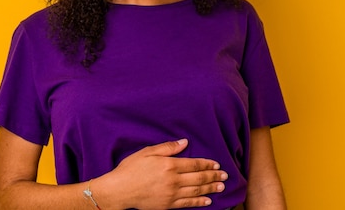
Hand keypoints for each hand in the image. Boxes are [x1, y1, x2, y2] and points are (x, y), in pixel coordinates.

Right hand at [100, 139, 227, 208]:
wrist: (119, 190)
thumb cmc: (131, 169)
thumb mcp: (148, 152)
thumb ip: (168, 147)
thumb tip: (185, 142)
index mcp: (169, 165)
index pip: (194, 164)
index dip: (207, 164)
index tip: (216, 164)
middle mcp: (173, 180)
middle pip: (198, 178)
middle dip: (213, 176)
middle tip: (225, 175)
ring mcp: (171, 194)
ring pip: (196, 191)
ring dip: (210, 188)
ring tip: (221, 186)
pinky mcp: (167, 205)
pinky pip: (187, 203)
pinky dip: (199, 202)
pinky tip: (207, 201)